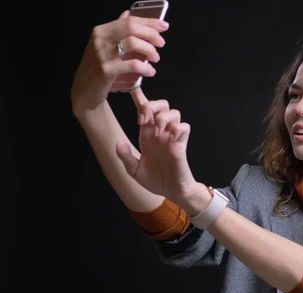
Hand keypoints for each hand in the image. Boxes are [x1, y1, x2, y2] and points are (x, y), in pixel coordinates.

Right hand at [70, 10, 167, 116]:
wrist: (86, 90)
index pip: (129, 20)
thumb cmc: (98, 67)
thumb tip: (128, 13)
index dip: (149, 22)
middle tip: (161, 43)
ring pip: (132, 43)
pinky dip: (146, 68)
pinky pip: (132, 65)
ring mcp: (102, 54)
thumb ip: (117, 30)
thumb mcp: (105, 46)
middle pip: (131, 28)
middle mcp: (100, 39)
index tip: (163, 26)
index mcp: (101, 31)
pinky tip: (151, 71)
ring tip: (156, 58)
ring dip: (149, 50)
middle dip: (151, 34)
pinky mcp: (107, 70)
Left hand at [115, 88, 198, 203]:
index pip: (144, 112)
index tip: (133, 90)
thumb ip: (126, 157)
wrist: (171, 192)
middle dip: (152, 106)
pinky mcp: (182, 144)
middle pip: (161, 106)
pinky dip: (177, 128)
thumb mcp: (134, 170)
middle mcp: (160, 133)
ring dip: (163, 118)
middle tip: (143, 119)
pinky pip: (184, 127)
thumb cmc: (155, 181)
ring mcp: (172, 137)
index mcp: (147, 135)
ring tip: (157, 131)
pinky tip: (170, 137)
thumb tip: (118, 143)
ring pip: (174, 112)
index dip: (140, 99)